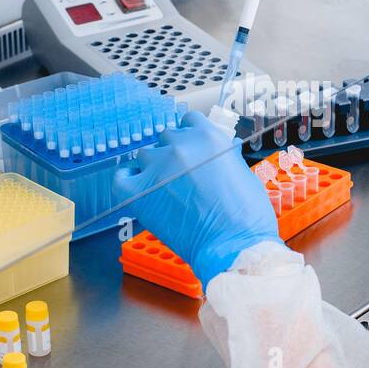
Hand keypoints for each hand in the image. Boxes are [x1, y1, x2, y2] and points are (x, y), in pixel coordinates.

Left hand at [112, 111, 282, 288]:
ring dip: (153, 168)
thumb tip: (215, 156)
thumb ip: (222, 156)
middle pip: (166, 137)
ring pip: (145, 156)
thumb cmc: (246, 217)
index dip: (190, 135)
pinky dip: (128, 181)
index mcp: (207, 137)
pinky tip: (139, 189)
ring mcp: (157, 167)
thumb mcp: (243, 173)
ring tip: (165, 189)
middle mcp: (180, 145)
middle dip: (173, 154)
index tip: (190, 148)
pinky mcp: (138, 191)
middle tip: (181, 177)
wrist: (234, 246)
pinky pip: (121, 177)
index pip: (189, 121)